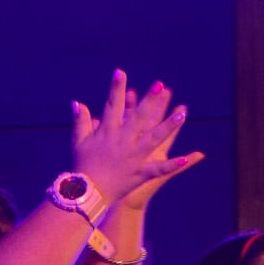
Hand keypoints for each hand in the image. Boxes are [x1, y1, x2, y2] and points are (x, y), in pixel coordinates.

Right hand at [70, 70, 204, 201]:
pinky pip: (158, 168)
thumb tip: (77, 102)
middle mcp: (123, 141)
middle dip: (149, 100)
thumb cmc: (82, 165)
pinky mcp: (140, 172)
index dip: (116, 88)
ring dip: (169, 126)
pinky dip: (172, 164)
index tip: (120, 72)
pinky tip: (186, 157)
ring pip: (154, 138)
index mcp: (107, 132)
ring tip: (182, 113)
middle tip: (159, 85)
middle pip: (138, 117)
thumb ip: (81, 121)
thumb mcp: (79, 141)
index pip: (112, 105)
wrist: (86, 192)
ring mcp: (133, 157)